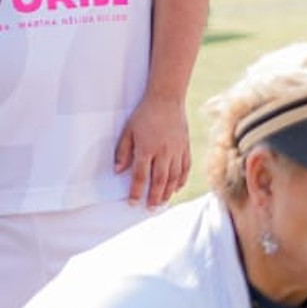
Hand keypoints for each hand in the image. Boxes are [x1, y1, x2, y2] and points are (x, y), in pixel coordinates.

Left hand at [114, 92, 191, 207]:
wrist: (167, 99)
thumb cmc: (145, 114)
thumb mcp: (128, 131)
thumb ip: (123, 152)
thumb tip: (118, 170)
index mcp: (147, 148)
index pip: (140, 175)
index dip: (136, 191)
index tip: (133, 202)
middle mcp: (164, 151)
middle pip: (159, 180)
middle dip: (154, 196)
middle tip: (150, 208)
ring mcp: (177, 149)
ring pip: (174, 176)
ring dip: (168, 191)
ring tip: (163, 202)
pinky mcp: (186, 146)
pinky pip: (186, 166)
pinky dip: (182, 179)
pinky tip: (177, 187)